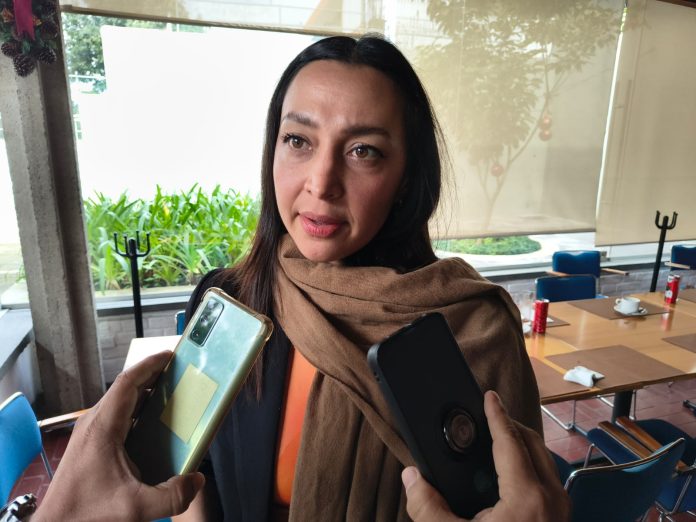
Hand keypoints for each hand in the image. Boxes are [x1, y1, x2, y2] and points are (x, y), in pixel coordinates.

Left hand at [34, 352, 204, 521]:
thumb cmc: (87, 514)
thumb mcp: (135, 508)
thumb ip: (172, 496)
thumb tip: (197, 480)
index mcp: (103, 428)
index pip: (127, 383)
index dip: (149, 365)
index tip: (170, 356)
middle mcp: (94, 424)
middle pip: (125, 388)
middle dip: (152, 376)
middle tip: (178, 373)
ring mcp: (90, 433)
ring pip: (120, 402)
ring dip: (144, 393)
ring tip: (169, 393)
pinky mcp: (90, 444)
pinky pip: (116, 416)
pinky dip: (136, 410)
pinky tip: (152, 424)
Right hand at [402, 390, 569, 521]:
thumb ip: (428, 508)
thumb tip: (411, 478)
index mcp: (527, 498)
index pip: (509, 442)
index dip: (496, 415)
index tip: (488, 394)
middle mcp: (551, 499)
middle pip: (533, 444)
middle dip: (510, 424)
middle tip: (489, 414)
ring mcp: (560, 511)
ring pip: (544, 461)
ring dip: (520, 444)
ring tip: (496, 439)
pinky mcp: (560, 521)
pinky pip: (546, 478)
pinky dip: (527, 465)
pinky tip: (507, 475)